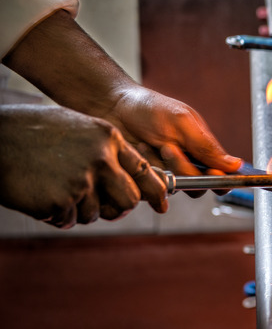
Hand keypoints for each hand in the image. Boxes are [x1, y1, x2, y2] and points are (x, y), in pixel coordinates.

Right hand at [0, 104, 167, 227]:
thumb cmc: (33, 133)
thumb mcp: (79, 128)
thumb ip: (105, 151)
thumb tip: (129, 180)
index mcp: (108, 138)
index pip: (144, 170)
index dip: (155, 190)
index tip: (161, 201)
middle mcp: (101, 158)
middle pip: (129, 200)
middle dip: (118, 208)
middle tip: (103, 207)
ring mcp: (82, 181)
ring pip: (96, 213)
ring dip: (79, 210)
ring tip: (55, 188)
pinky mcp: (62, 201)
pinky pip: (70, 220)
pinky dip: (57, 215)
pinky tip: (41, 196)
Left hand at [99, 85, 241, 196]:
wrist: (112, 107)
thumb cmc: (150, 109)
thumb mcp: (183, 122)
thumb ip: (208, 147)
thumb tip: (237, 165)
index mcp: (203, 151)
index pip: (222, 176)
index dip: (221, 180)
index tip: (211, 172)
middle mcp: (188, 166)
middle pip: (199, 186)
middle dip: (184, 168)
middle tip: (168, 147)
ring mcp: (166, 175)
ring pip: (175, 189)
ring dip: (163, 168)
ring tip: (149, 145)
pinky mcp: (145, 182)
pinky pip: (151, 191)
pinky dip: (144, 173)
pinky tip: (138, 153)